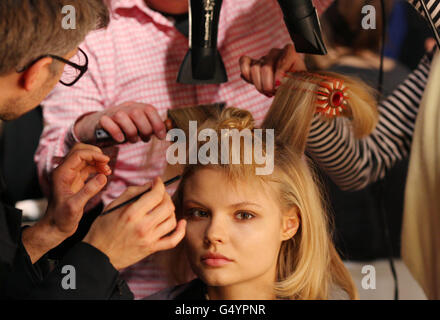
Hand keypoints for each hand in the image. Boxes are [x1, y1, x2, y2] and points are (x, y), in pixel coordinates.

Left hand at [23, 143, 110, 262]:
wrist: (55, 228)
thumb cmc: (61, 218)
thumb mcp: (75, 206)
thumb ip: (89, 191)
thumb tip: (103, 177)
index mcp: (61, 174)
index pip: (78, 154)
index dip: (94, 155)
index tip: (106, 160)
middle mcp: (65, 172)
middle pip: (80, 151)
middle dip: (95, 154)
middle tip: (107, 163)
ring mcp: (70, 176)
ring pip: (85, 159)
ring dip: (97, 161)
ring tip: (108, 170)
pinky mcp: (76, 181)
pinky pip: (87, 168)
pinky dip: (97, 168)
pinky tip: (104, 174)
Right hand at [74, 102, 166, 144]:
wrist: (98, 126)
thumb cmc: (123, 128)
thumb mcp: (138, 126)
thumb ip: (151, 128)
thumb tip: (167, 134)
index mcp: (136, 106)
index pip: (149, 109)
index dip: (158, 123)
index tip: (161, 136)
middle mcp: (125, 107)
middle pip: (137, 113)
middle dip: (144, 129)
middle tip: (144, 139)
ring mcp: (112, 112)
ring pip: (123, 117)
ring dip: (130, 133)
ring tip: (132, 140)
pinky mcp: (101, 120)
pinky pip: (108, 123)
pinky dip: (116, 132)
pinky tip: (120, 139)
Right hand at [83, 178, 185, 269]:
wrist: (99, 255)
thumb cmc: (102, 228)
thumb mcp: (112, 206)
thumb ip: (132, 192)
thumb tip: (150, 185)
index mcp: (131, 214)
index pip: (156, 194)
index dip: (159, 184)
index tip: (157, 181)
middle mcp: (143, 226)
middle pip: (167, 206)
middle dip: (165, 195)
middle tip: (159, 193)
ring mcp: (149, 239)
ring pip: (172, 220)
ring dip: (170, 210)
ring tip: (163, 207)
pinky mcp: (152, 248)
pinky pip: (173, 240)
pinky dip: (181, 231)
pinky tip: (181, 222)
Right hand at [239, 44, 306, 96]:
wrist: (290, 84)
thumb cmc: (295, 83)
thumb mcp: (299, 82)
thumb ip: (292, 81)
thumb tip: (277, 83)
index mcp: (289, 52)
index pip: (283, 60)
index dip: (279, 75)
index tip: (279, 87)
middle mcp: (275, 53)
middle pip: (266, 67)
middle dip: (268, 85)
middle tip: (273, 93)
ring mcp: (263, 57)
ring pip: (254, 69)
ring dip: (259, 85)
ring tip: (267, 92)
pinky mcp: (252, 62)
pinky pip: (244, 62)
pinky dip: (245, 73)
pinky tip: (253, 83)